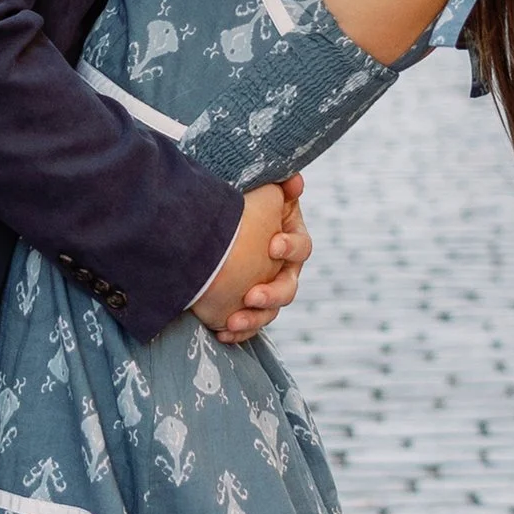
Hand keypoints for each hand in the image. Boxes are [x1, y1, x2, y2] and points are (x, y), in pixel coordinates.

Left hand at [189, 174, 311, 344]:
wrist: (211, 226)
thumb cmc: (239, 204)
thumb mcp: (257, 191)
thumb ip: (276, 186)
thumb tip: (294, 181)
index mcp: (291, 240)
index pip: (301, 247)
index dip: (290, 247)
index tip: (272, 245)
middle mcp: (284, 269)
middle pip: (288, 288)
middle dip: (271, 294)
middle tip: (251, 296)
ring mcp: (266, 291)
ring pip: (268, 312)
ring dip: (253, 319)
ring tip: (232, 321)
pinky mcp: (247, 308)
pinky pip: (248, 326)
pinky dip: (236, 332)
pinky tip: (222, 333)